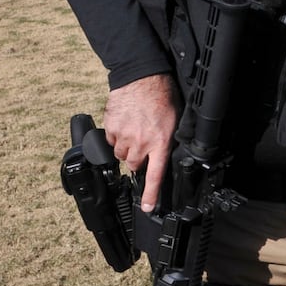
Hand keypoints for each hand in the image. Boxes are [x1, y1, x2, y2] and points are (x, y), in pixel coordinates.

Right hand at [103, 73, 178, 212]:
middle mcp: (141, 142)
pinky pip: (111, 140)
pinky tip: (126, 122)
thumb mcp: (175, 121)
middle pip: (134, 165)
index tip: (147, 208)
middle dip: (138, 158)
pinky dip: (117, 135)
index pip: (155, 175)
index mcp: (160, 142)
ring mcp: (124, 136)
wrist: (142, 77)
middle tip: (144, 142)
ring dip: (127, 147)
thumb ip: (168, 141)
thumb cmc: (162, 96)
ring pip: (121, 154)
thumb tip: (166, 155)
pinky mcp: (111, 128)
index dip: (150, 194)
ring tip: (135, 129)